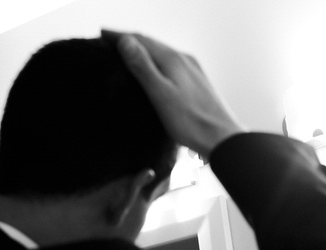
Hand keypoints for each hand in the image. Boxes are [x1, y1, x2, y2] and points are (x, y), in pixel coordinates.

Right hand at [102, 29, 246, 156]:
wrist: (222, 140)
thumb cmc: (192, 122)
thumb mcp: (160, 94)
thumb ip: (143, 67)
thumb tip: (126, 41)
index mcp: (173, 60)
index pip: (141, 39)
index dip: (120, 35)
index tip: (102, 34)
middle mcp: (185, 60)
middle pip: (153, 44)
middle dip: (130, 40)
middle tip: (110, 40)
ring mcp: (194, 71)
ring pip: (164, 54)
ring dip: (145, 51)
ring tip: (128, 53)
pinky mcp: (198, 83)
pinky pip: (173, 65)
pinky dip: (158, 62)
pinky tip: (155, 71)